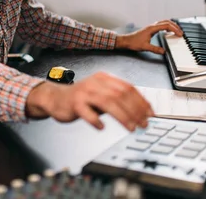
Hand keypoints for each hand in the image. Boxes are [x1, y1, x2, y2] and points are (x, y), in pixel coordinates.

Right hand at [25, 72, 153, 130]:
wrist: (55, 98)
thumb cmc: (80, 98)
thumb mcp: (101, 94)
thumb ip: (117, 99)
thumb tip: (140, 110)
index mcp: (104, 78)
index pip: (128, 88)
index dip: (141, 101)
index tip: (150, 113)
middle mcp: (95, 83)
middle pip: (120, 95)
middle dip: (135, 111)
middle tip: (143, 123)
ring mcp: (84, 92)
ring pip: (108, 102)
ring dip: (122, 116)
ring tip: (131, 127)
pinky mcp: (74, 103)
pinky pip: (87, 112)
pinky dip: (95, 120)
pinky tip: (101, 127)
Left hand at [114, 20, 182, 54]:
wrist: (126, 41)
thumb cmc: (134, 42)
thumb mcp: (145, 47)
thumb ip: (155, 49)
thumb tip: (164, 51)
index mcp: (152, 28)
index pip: (166, 26)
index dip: (174, 29)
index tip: (179, 34)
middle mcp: (152, 26)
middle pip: (166, 22)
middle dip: (175, 26)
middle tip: (181, 32)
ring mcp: (151, 27)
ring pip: (163, 22)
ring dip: (171, 25)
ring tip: (176, 30)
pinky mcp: (150, 29)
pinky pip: (160, 25)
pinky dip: (166, 27)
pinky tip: (168, 31)